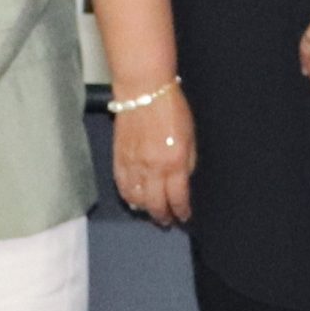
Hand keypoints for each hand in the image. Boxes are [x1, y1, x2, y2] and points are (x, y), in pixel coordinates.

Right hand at [110, 87, 195, 225]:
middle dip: (162, 216)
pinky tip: (134, 200)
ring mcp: (133, 164)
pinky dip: (128, 197)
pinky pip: (122, 186)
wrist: (143, 89)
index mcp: (174, 162)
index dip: (181, 211)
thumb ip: (187, 162)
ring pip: (136, 199)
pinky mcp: (118, 158)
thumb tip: (183, 180)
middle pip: (155, 204)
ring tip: (151, 211)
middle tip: (167, 220)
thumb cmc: (171, 108)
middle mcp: (153, 168)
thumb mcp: (190, 136)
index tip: (183, 215)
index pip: (177, 197)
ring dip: (145, 209)